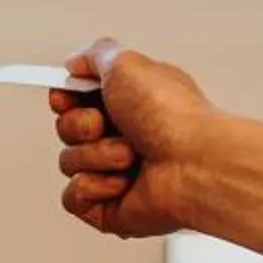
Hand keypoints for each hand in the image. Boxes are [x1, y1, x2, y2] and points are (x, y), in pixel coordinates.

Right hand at [51, 39, 217, 238]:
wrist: (196, 164)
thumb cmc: (172, 115)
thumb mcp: (128, 63)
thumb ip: (96, 55)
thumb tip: (76, 63)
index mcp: (128, 102)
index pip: (74, 99)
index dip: (65, 97)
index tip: (68, 96)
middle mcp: (122, 136)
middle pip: (66, 128)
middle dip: (82, 125)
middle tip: (108, 124)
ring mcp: (115, 174)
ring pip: (69, 162)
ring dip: (97, 155)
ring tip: (131, 155)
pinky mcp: (109, 208)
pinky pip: (73, 197)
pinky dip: (94, 187)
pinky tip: (123, 182)